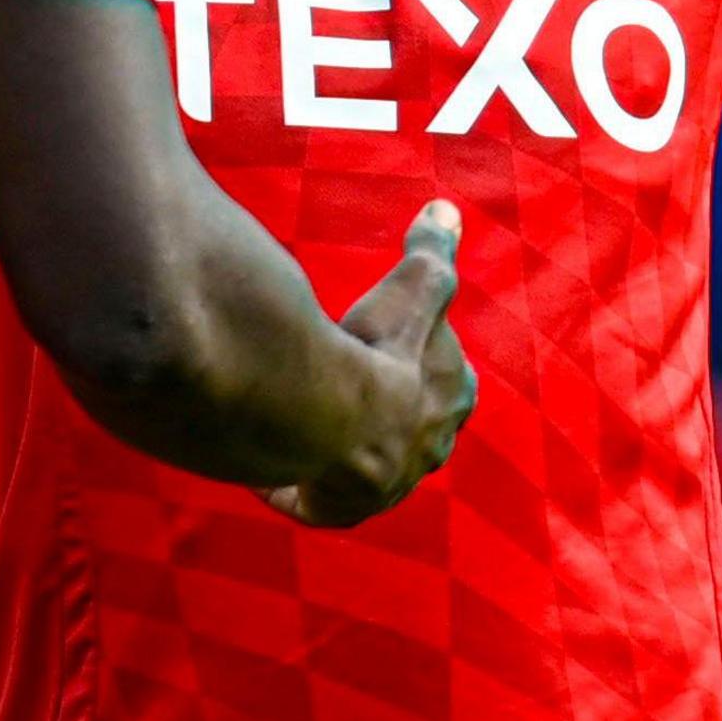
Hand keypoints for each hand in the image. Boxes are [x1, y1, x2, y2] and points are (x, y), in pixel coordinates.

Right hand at [266, 203, 477, 526]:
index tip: (401, 352)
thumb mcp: (409, 291)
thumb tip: (447, 211)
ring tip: (312, 437)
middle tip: (356, 395)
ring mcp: (382, 488)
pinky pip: (313, 501)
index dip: (428, 366)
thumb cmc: (375, 349)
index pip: (450, 383)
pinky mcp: (334, 509)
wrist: (329, 419)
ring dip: (345, 456)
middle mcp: (424, 453)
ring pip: (366, 471)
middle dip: (392, 419)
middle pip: (412, 433)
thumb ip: (430, 255)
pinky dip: (294, 490)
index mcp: (449, 402)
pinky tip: (271, 477)